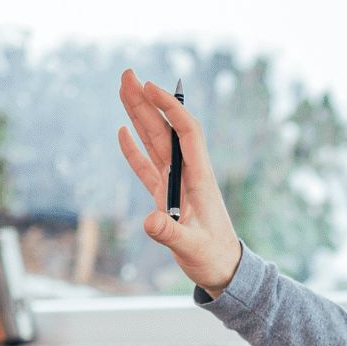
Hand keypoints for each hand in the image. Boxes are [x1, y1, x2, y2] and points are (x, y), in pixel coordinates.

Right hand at [117, 71, 242, 296]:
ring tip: (123, 90)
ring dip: (138, 116)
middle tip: (127, 74)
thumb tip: (149, 221)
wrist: (224, 271)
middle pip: (165, 130)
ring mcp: (175, 184)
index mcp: (199, 179)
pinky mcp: (165, 196)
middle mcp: (187, 175)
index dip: (170, 108)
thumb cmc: (214, 259)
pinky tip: (122, 131)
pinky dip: (134, 150)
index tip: (151, 87)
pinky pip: (147, 167)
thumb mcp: (192, 248)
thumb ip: (169, 234)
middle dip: (147, 101)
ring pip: (154, 142)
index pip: (186, 133)